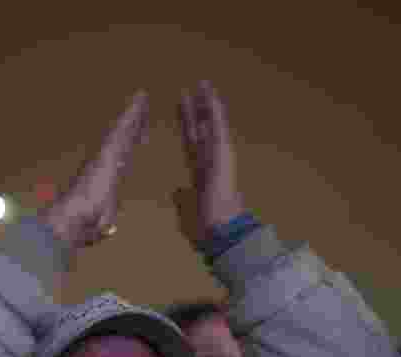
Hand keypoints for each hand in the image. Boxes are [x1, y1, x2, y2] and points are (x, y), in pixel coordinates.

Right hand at [39, 91, 148, 248]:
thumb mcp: (98, 228)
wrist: (69, 222)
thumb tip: (109, 230)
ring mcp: (105, 155)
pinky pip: (122, 129)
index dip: (130, 144)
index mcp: (105, 179)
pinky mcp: (108, 152)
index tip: (140, 135)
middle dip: (135, 123)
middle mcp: (104, 163)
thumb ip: (103, 227)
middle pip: (124, 139)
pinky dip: (131, 115)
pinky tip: (139, 101)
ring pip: (123, 129)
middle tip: (144, 106)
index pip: (121, 158)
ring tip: (143, 95)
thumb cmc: (79, 228)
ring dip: (133, 113)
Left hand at [177, 81, 244, 243]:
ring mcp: (218, 154)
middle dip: (195, 110)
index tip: (182, 111)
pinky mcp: (223, 153)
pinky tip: (212, 94)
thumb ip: (182, 197)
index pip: (192, 142)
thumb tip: (176, 191)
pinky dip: (216, 111)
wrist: (218, 228)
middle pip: (201, 129)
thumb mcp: (187, 209)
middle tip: (189, 90)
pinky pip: (218, 128)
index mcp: (200, 172)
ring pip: (212, 124)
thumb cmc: (204, 226)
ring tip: (202, 84)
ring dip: (207, 104)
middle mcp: (209, 160)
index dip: (187, 126)